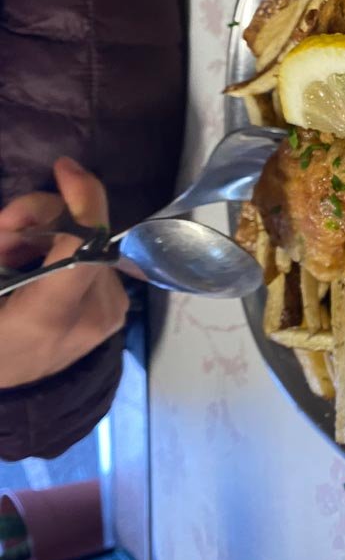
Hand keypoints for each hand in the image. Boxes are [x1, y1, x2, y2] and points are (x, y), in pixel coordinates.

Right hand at [0, 159, 128, 388]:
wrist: (9, 391)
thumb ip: (3, 244)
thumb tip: (22, 219)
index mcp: (52, 312)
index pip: (85, 241)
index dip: (81, 198)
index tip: (64, 168)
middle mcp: (95, 311)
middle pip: (82, 235)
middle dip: (41, 219)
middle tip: (3, 235)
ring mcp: (112, 312)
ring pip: (88, 245)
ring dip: (49, 237)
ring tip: (15, 259)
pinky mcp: (116, 309)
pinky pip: (93, 262)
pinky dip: (65, 253)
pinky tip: (40, 270)